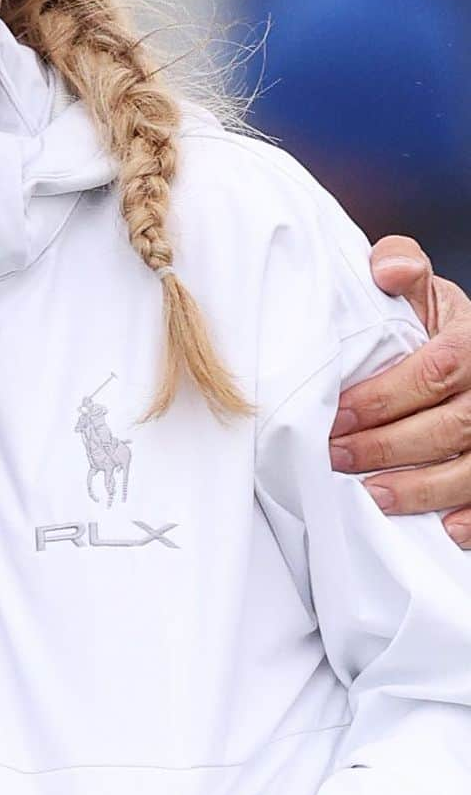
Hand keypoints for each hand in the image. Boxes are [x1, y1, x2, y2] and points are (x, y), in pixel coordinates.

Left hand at [329, 236, 470, 546]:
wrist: (469, 346)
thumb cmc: (433, 321)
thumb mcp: (423, 288)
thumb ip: (402, 265)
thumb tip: (386, 270)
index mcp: (469, 340)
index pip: (434, 372)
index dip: (384, 398)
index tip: (337, 416)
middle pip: (449, 426)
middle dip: (389, 446)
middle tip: (338, 458)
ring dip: (422, 489)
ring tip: (373, 497)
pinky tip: (445, 529)